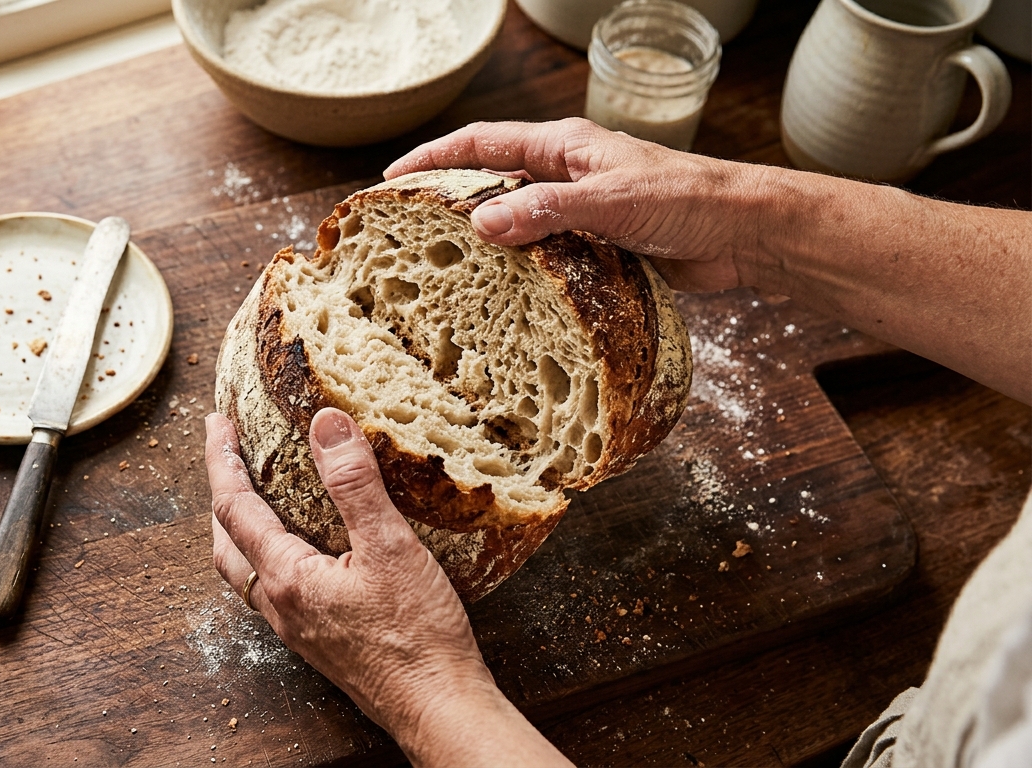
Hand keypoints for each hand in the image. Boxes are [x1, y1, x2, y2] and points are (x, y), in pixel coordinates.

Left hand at [205, 408, 572, 766]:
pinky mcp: (322, 642)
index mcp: (288, 579)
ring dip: (241, 530)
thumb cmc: (418, 637)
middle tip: (228, 454)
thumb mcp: (390, 547)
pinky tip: (304, 550)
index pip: (233, 509)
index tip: (217, 423)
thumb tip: (326, 425)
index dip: (221, 460)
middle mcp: (283, 608)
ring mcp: (300, 629)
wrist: (439, 707)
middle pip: (226, 545)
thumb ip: (355, 484)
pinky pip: (277, 591)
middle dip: (221, 495)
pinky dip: (272, 557)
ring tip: (256, 495)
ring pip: (248, 572)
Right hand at [384, 118, 765, 292]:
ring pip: (516, 222)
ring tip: (443, 270)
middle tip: (407, 231)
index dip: (432, 160)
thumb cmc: (687, 200)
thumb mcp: (608, 202)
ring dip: (484, 243)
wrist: (744, 233)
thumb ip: (544, 210)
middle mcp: (566, 174)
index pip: (480, 143)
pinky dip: (519, 270)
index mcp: (564, 147)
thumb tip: (480, 225)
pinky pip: (544, 254)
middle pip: (491, 182)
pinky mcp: (596, 245)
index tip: (392, 182)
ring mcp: (580, 210)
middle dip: (448, 203)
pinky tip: (501, 293)